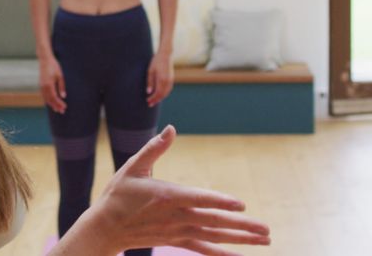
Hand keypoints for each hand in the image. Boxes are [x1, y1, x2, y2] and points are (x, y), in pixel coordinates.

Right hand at [39, 56, 66, 113]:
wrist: (45, 60)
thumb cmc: (54, 67)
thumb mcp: (60, 76)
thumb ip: (61, 87)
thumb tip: (63, 96)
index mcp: (49, 85)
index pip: (54, 98)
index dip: (59, 103)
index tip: (64, 107)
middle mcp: (44, 87)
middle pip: (50, 100)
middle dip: (56, 106)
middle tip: (62, 111)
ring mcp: (41, 86)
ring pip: (46, 98)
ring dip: (51, 104)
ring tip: (57, 109)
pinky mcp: (40, 85)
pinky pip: (43, 95)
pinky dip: (47, 100)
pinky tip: (51, 103)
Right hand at [79, 125, 269, 254]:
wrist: (104, 228)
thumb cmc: (118, 194)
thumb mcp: (133, 167)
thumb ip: (154, 148)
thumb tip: (171, 128)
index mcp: (167, 196)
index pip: (199, 199)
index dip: (220, 201)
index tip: (241, 205)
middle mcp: (176, 216)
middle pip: (214, 221)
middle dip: (242, 226)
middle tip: (266, 230)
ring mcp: (177, 231)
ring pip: (214, 236)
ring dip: (240, 239)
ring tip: (264, 241)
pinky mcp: (175, 240)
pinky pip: (202, 249)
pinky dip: (222, 254)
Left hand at [146, 52, 173, 106]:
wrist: (165, 55)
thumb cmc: (156, 62)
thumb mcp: (150, 71)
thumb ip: (150, 82)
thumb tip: (148, 92)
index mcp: (161, 79)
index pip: (157, 93)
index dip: (152, 98)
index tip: (147, 101)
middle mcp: (167, 81)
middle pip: (162, 94)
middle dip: (156, 100)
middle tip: (150, 104)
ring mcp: (171, 80)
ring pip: (166, 93)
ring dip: (160, 98)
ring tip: (154, 101)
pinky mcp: (172, 79)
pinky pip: (168, 89)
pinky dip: (164, 94)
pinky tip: (160, 95)